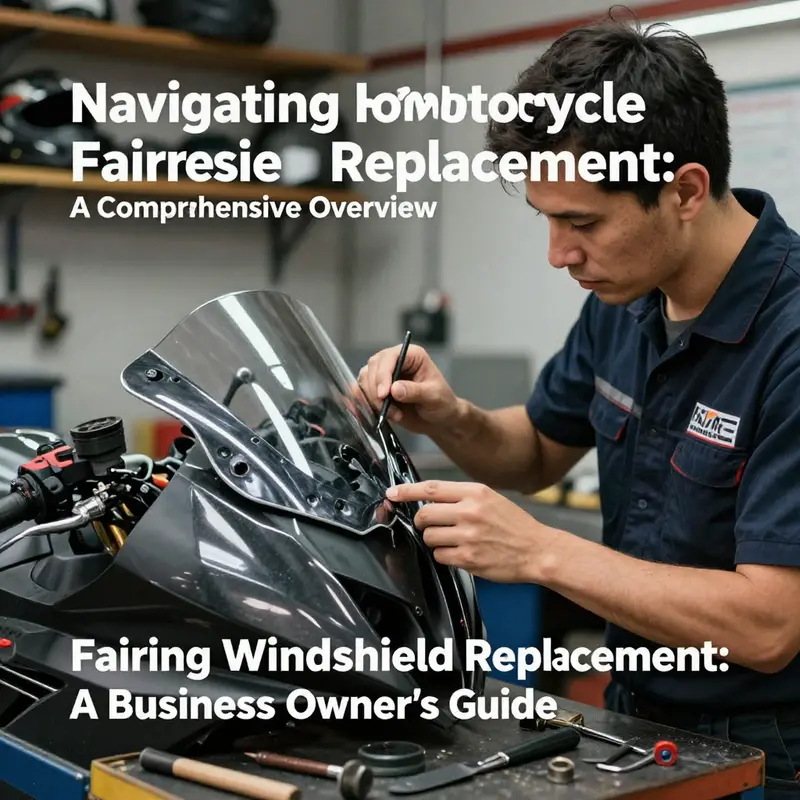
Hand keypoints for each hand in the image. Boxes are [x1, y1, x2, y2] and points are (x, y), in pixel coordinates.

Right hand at [357, 344, 458, 433]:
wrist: (439, 420)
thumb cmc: (442, 403)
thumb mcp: (433, 397)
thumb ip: (415, 391)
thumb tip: (395, 389)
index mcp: (411, 356)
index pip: (390, 357)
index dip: (383, 375)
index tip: (384, 394)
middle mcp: (395, 362)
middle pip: (373, 368)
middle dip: (376, 391)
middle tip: (387, 409)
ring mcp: (384, 376)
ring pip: (365, 380)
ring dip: (372, 400)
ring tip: (392, 415)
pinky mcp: (377, 391)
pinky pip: (362, 393)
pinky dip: (363, 403)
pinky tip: (373, 414)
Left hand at [386, 480, 557, 582]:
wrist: (537, 550)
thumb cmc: (513, 524)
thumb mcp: (490, 499)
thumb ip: (461, 497)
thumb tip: (427, 499)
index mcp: (475, 493)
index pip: (431, 488)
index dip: (406, 491)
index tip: (392, 493)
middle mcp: (470, 512)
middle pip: (423, 514)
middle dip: (422, 521)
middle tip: (432, 525)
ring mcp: (468, 536)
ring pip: (429, 536)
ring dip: (435, 540)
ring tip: (454, 540)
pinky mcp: (468, 558)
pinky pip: (439, 556)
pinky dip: (445, 555)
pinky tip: (461, 552)